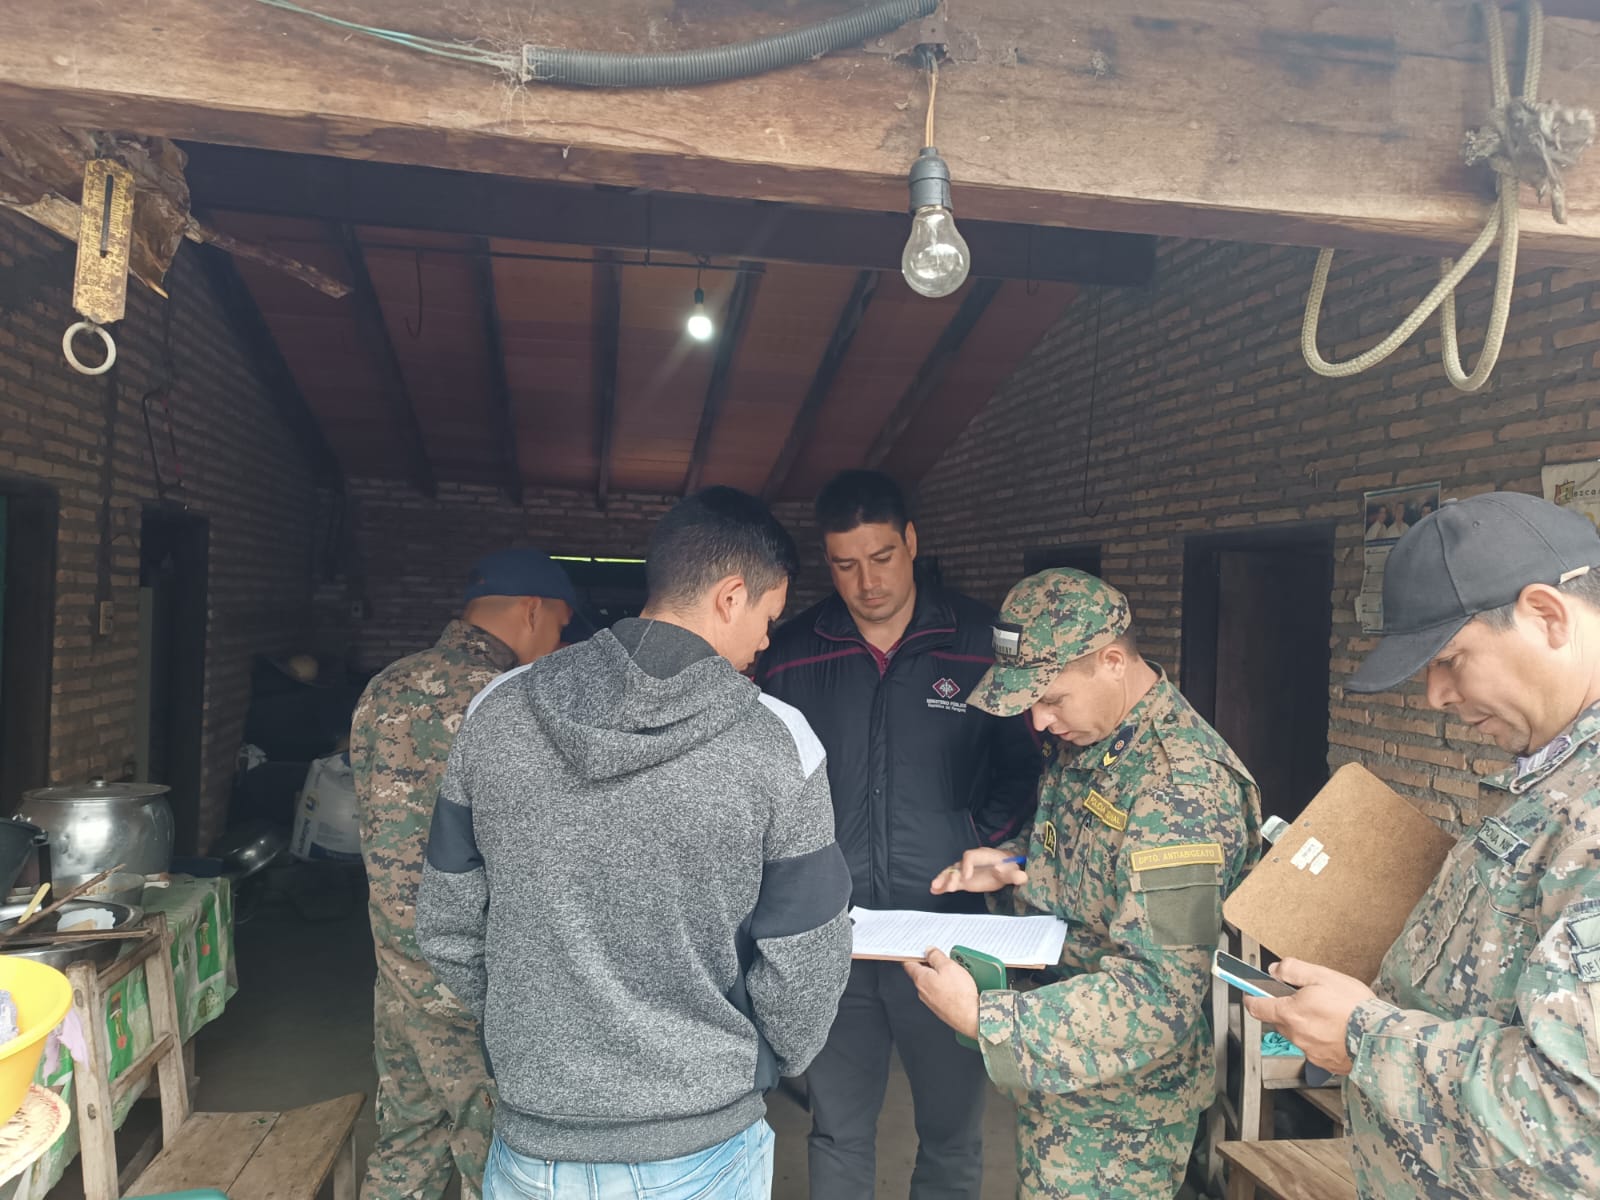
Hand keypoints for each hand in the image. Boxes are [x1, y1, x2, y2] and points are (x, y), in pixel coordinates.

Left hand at [903, 948, 980, 1038]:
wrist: (971, 1017)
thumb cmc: (960, 995)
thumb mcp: (948, 966)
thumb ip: (936, 956)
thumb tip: (929, 951)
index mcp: (921, 979)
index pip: (908, 963)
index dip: (912, 954)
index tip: (918, 950)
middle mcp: (922, 991)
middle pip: (921, 973)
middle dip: (930, 964)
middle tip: (942, 959)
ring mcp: (931, 1001)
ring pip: (931, 983)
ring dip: (939, 976)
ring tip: (954, 973)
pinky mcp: (940, 1008)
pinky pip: (939, 993)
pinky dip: (945, 987)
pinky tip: (957, 986)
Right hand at [929, 847, 1027, 893]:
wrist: (1005, 867)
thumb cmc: (1008, 867)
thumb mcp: (1013, 871)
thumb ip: (1016, 875)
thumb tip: (1021, 876)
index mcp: (982, 856)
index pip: (971, 856)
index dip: (967, 866)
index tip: (967, 877)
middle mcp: (970, 862)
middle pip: (957, 865)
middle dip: (951, 875)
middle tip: (949, 886)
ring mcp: (965, 871)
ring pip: (951, 873)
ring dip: (943, 879)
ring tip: (934, 887)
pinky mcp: (963, 880)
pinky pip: (951, 881)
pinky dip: (942, 885)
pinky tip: (934, 891)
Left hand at [1242, 958, 1375, 1074]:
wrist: (1380, 1038)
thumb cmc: (1354, 1007)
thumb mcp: (1323, 976)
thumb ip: (1294, 970)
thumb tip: (1276, 970)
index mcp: (1290, 1014)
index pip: (1257, 1008)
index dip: (1253, 998)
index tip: (1253, 994)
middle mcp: (1296, 1036)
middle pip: (1279, 1021)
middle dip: (1288, 1010)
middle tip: (1309, 999)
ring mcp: (1311, 1052)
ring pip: (1298, 1035)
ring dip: (1306, 1025)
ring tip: (1329, 1015)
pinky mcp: (1326, 1063)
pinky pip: (1316, 1048)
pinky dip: (1322, 1039)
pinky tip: (1338, 1031)